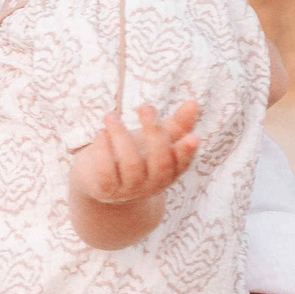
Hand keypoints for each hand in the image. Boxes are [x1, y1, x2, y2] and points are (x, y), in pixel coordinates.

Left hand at [71, 100, 200, 205]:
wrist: (102, 182)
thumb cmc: (136, 154)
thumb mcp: (156, 139)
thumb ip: (177, 124)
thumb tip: (194, 103)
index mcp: (170, 171)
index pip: (182, 163)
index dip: (187, 152)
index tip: (194, 137)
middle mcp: (152, 184)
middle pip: (160, 161)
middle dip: (154, 132)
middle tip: (146, 106)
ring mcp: (129, 189)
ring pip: (131, 163)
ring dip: (121, 135)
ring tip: (111, 116)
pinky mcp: (106, 190)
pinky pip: (106, 172)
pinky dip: (103, 150)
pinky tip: (100, 133)